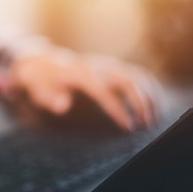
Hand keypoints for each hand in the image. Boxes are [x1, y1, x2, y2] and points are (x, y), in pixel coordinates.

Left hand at [0, 48, 159, 131]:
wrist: (41, 62)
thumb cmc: (39, 82)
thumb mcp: (37, 90)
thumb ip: (48, 99)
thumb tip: (62, 107)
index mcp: (80, 74)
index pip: (104, 92)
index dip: (118, 110)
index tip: (128, 129)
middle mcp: (97, 67)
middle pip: (127, 80)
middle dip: (140, 102)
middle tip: (147, 126)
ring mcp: (106, 65)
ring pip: (137, 76)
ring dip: (150, 97)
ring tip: (155, 120)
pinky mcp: (112, 67)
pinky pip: (138, 75)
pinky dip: (150, 89)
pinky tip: (155, 108)